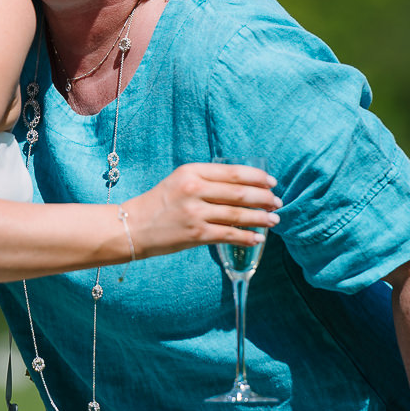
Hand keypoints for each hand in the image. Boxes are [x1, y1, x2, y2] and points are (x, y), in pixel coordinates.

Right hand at [124, 163, 280, 258]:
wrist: (132, 227)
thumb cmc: (158, 204)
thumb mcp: (179, 181)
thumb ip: (206, 180)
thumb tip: (242, 187)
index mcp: (191, 171)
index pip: (233, 172)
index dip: (257, 177)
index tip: (271, 182)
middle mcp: (194, 189)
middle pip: (240, 192)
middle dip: (264, 197)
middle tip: (277, 202)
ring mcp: (195, 212)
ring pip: (238, 214)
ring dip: (261, 218)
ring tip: (274, 220)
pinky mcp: (196, 234)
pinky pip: (229, 235)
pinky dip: (247, 237)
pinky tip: (258, 239)